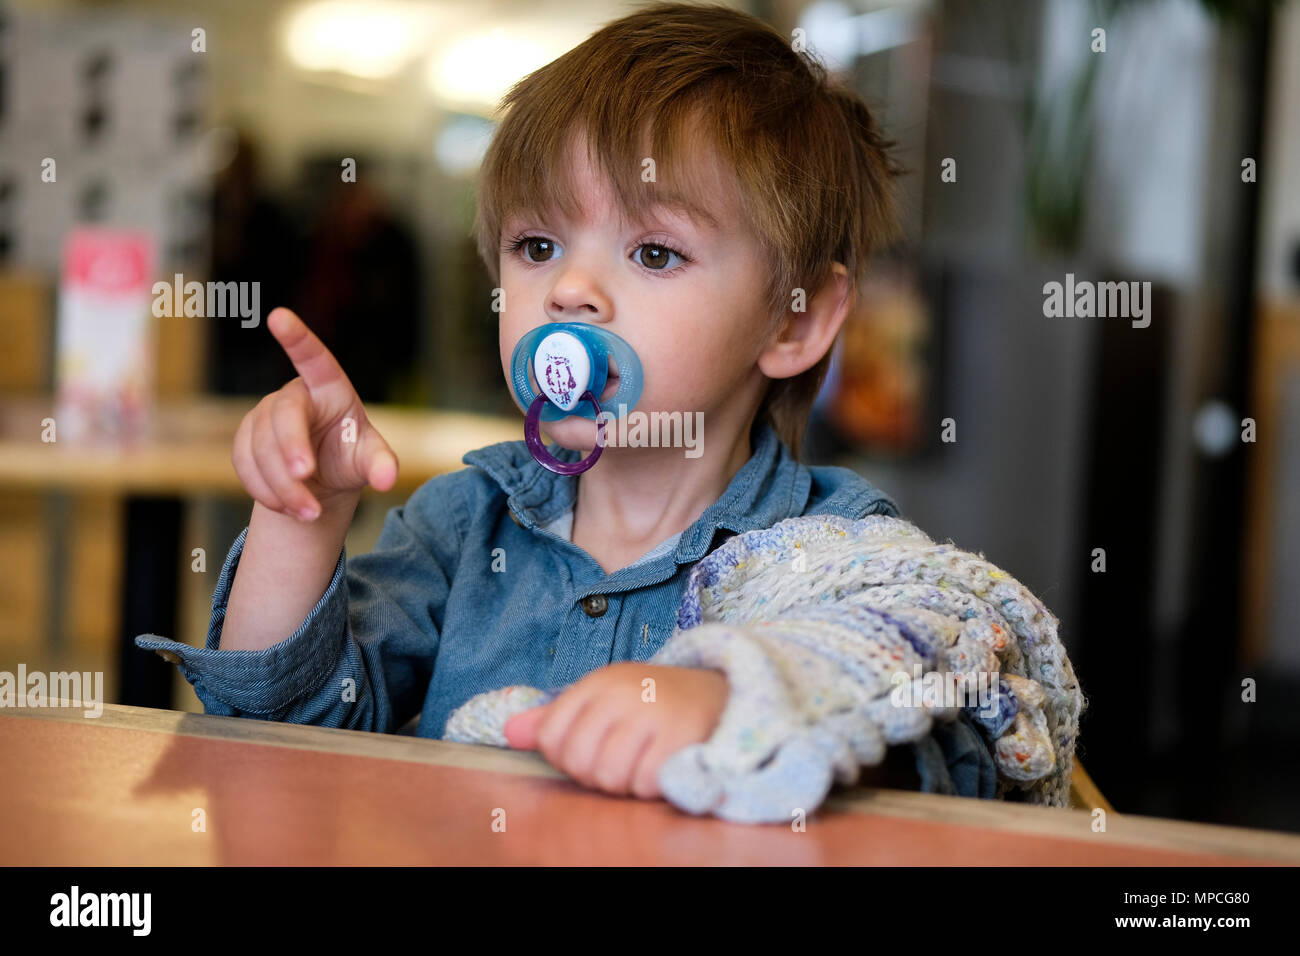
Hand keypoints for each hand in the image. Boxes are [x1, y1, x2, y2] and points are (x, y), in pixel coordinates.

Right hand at [232, 307, 398, 520]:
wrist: (321, 481)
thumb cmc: (350, 456)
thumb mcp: (370, 459)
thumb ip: (380, 464)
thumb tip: (388, 479)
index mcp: (328, 388)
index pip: (314, 359)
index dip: (297, 338)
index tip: (279, 315)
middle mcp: (293, 396)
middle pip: (283, 415)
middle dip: (290, 447)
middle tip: (306, 477)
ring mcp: (263, 416)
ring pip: (260, 448)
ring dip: (282, 485)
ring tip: (310, 512)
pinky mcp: (244, 441)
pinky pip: (244, 465)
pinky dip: (266, 492)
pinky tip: (289, 507)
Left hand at [503, 662, 729, 798]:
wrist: (720, 691)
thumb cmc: (652, 702)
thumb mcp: (604, 700)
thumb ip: (556, 718)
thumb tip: (510, 732)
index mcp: (598, 682)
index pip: (551, 736)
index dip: (566, 756)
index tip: (590, 748)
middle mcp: (622, 692)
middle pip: (578, 761)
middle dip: (595, 773)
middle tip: (619, 760)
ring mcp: (652, 712)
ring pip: (609, 776)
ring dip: (624, 782)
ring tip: (640, 764)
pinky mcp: (681, 736)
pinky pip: (644, 783)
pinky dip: (650, 785)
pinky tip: (661, 767)